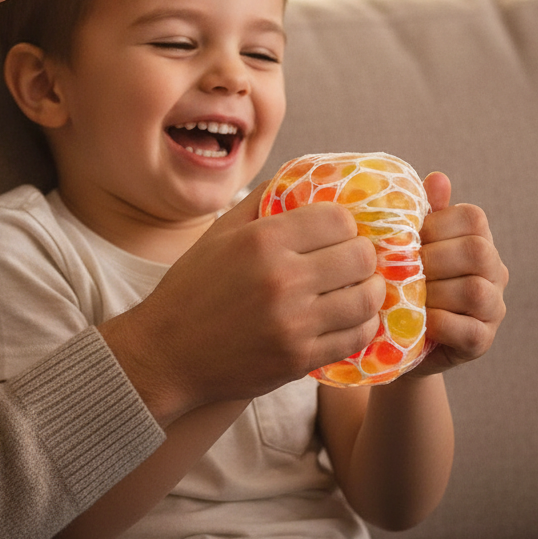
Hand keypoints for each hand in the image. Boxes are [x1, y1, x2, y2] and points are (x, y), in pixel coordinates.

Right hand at [99, 186, 382, 426]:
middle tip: (355, 258)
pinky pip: (354, 338)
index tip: (341, 231)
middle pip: (360, 257)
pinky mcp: (298, 359)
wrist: (167, 353)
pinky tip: (353, 317)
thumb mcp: (219, 233)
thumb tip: (300, 179)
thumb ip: (261, 201)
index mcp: (263, 240)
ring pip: (365, 299)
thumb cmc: (192, 287)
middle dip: (363, 254)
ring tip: (362, 286)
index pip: (338, 219)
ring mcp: (293, 323)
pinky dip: (362, 325)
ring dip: (370, 290)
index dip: (346, 223)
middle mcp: (282, 279)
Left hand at [415, 172, 507, 374]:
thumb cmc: (407, 278)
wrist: (398, 335)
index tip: (409, 238)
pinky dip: (439, 323)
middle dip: (434, 258)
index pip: (473, 218)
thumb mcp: (412, 243)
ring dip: (434, 292)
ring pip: (475, 291)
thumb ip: (425, 212)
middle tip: (403, 268)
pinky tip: (419, 320)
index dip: (437, 225)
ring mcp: (493, 308)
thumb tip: (438, 178)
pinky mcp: (482, 341)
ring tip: (410, 294)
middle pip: (477, 252)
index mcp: (479, 240)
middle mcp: (495, 272)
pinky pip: (468, 330)